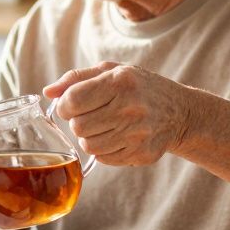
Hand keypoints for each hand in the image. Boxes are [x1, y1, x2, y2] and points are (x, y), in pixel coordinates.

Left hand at [44, 61, 196, 165]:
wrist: (181, 112)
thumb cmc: (139, 87)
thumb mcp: (111, 71)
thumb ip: (76, 79)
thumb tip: (48, 92)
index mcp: (120, 82)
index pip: (72, 101)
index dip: (64, 105)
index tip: (71, 105)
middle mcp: (131, 108)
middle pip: (78, 126)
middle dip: (78, 122)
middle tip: (91, 115)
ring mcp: (138, 134)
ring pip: (88, 145)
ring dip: (90, 137)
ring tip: (105, 125)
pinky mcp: (142, 154)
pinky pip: (103, 158)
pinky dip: (103, 149)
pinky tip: (117, 137)